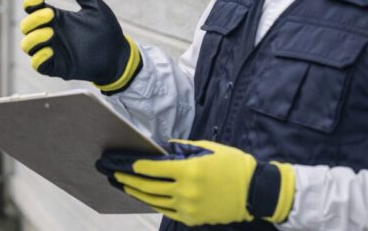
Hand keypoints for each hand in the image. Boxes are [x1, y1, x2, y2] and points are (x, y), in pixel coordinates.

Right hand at [20, 0, 140, 92]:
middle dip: (33, 19)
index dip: (30, 2)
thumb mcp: (95, 7)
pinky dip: (39, 57)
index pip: (33, 9)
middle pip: (26, 26)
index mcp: (56, 18)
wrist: (118, 55)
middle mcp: (50, 33)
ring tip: (50, 33)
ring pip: (27, 46)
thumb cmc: (106, 31)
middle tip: (50, 14)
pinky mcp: (58, 67)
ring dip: (33, 38)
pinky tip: (50, 51)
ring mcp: (53, 51)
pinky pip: (38, 64)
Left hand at [96, 140, 295, 225]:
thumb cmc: (232, 164)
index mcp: (189, 171)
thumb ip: (183, 149)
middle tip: (112, 174)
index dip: (134, 167)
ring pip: (154, 201)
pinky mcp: (192, 219)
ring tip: (123, 185)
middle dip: (127, 180)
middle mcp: (186, 191)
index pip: (152, 169)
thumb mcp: (208, 149)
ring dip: (136, 193)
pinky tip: (143, 197)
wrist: (255, 191)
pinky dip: (152, 203)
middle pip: (148, 187)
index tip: (121, 163)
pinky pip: (166, 210)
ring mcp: (188, 208)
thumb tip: (162, 149)